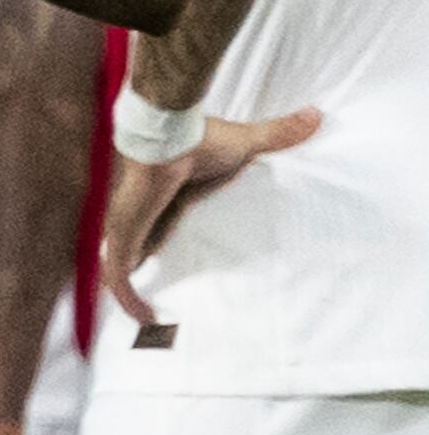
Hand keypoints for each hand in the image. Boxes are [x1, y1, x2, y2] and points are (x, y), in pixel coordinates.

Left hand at [103, 103, 324, 317]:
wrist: (168, 136)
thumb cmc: (199, 138)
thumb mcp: (246, 144)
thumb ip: (277, 134)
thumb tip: (317, 114)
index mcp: (164, 196)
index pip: (159, 224)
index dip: (162, 241)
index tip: (179, 258)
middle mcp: (141, 214)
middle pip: (138, 249)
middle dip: (145, 270)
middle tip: (165, 299)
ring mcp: (127, 227)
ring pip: (122, 267)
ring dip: (131, 292)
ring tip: (154, 320)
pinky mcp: (123, 237)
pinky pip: (118, 277)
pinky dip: (127, 299)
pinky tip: (144, 320)